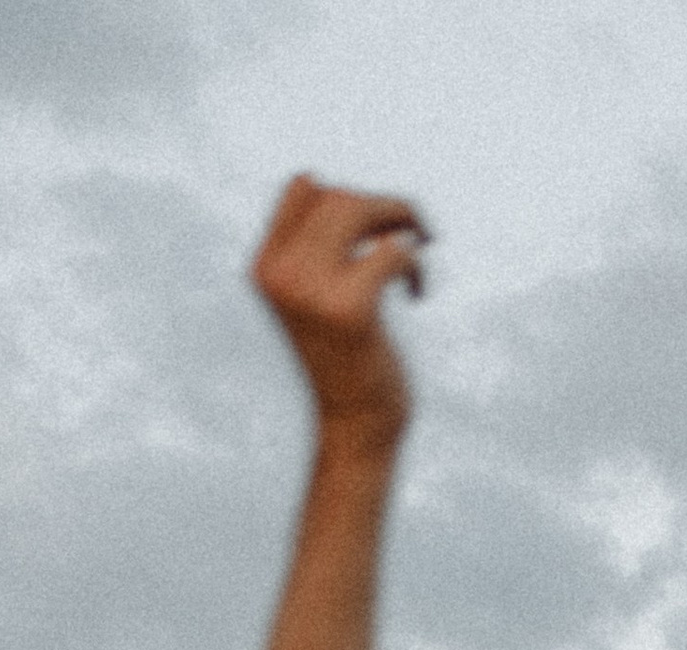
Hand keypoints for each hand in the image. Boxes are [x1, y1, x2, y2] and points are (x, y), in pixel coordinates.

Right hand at [250, 177, 427, 445]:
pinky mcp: (350, 311)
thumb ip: (324, 247)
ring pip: (362, 210)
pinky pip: (394, 250)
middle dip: (386, 205)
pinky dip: (416, 263)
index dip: (349, 194)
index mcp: (266, 266)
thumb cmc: (348, 360)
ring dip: (404, 219)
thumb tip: (362, 196)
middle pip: (339, 194)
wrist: (355, 427)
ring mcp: (311, 291)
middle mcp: (281, 274)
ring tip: (420, 249)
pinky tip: (417, 292)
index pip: (304, 185)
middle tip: (416, 233)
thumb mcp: (320, 296)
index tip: (376, 226)